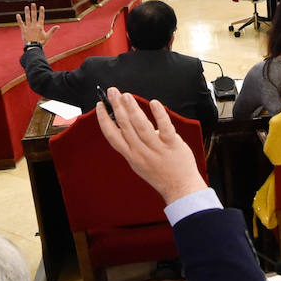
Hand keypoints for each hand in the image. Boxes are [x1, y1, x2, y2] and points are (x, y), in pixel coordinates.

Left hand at [17, 4, 56, 44]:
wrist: (33, 47)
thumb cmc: (41, 42)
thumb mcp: (48, 36)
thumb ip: (52, 31)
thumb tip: (58, 26)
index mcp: (40, 26)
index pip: (41, 17)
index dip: (41, 12)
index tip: (41, 7)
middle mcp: (34, 25)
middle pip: (34, 16)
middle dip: (33, 9)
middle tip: (33, 4)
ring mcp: (28, 27)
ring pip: (27, 18)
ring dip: (27, 12)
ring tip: (26, 7)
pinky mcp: (23, 30)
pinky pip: (21, 23)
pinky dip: (19, 19)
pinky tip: (17, 15)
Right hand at [95, 89, 205, 205]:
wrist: (180, 188)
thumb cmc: (160, 174)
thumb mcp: (138, 162)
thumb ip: (131, 145)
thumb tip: (126, 121)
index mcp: (131, 155)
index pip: (112, 135)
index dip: (104, 119)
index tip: (100, 105)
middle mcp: (141, 152)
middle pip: (125, 126)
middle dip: (116, 107)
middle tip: (112, 92)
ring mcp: (156, 148)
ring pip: (141, 126)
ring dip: (132, 109)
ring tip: (126, 95)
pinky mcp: (172, 145)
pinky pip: (164, 127)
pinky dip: (159, 114)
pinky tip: (154, 103)